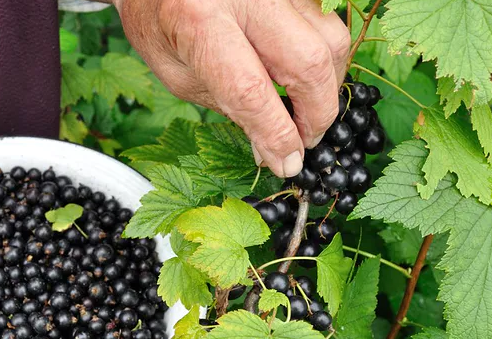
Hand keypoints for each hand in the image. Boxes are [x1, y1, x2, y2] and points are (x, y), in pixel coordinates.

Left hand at [115, 0, 349, 176]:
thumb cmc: (161, 29)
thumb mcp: (181, 78)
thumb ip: (230, 109)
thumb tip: (276, 151)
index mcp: (198, 22)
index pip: (250, 90)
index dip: (276, 134)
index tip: (288, 163)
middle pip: (309, 61)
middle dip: (317, 113)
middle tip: (306, 141)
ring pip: (330, 39)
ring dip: (328, 86)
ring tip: (306, 111)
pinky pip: (327, 23)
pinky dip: (324, 59)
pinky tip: (305, 79)